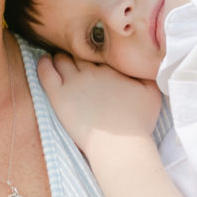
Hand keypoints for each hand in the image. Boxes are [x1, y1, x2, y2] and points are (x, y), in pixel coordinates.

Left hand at [39, 52, 160, 154]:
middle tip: (77, 58)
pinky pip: (46, 72)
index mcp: (112, 67)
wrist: (120, 144)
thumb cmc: (138, 121)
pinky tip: (44, 61)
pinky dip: (44, 64)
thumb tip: (144, 59)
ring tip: (60, 60)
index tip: (95, 57)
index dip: (96, 53)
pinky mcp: (59, 96)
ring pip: (62, 59)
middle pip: (80, 53)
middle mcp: (92, 69)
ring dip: (61, 57)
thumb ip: (148, 72)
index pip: (99, 51)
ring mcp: (73, 82)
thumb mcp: (152, 91)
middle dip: (78, 52)